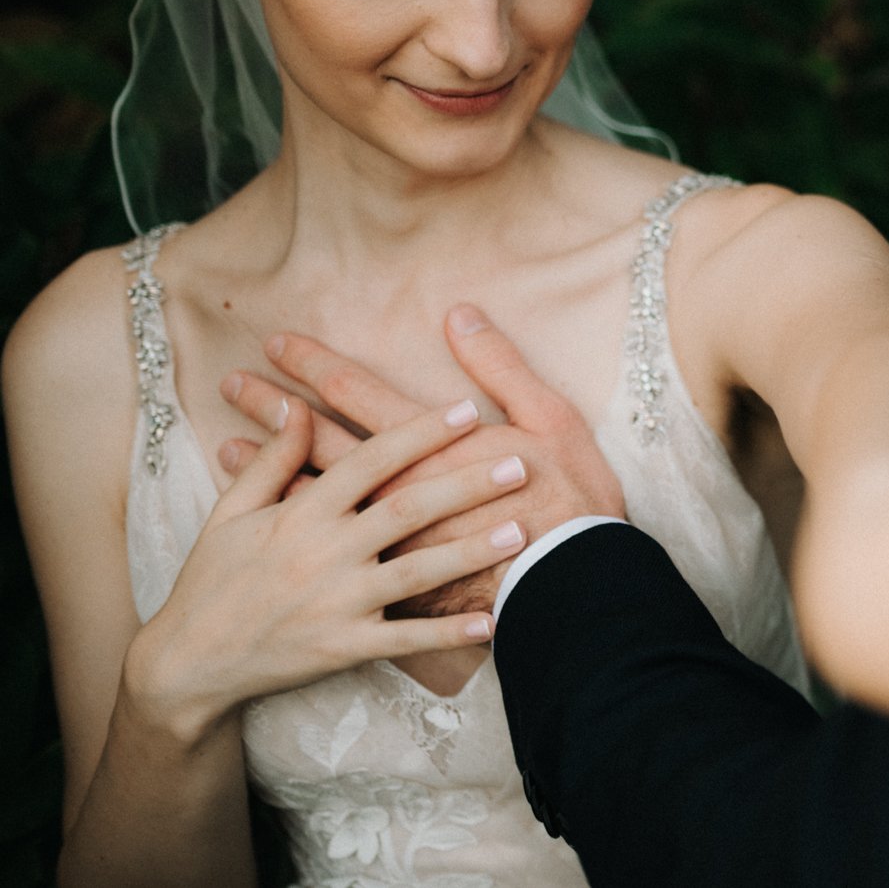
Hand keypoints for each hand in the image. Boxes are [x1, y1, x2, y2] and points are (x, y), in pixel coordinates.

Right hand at [127, 393, 528, 739]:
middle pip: (406, 509)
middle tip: (520, 463)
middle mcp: (323, 554)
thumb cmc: (213, 580)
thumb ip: (273, 459)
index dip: (420, 433)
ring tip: (520, 531)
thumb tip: (296, 404)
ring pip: (415, 572)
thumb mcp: (232, 512)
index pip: (371, 460)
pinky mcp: (343, 649)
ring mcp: (336, 603)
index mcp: (301, 513)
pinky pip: (405, 640)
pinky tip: (491, 621)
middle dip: (465, 484)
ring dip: (470, 551)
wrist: (188, 664)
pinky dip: (448, 632)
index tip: (467, 409)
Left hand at [218, 305, 625, 615]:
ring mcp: (386, 543)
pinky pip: (327, 552)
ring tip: (230, 445)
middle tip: (231, 384)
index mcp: (428, 447)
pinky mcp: (390, 585)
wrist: (571, 590)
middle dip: (275, 408)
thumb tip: (460, 316)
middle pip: (319, 441)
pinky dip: (297, 536)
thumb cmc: (569, 503)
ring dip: (272, 468)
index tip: (276, 343)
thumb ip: (501, 367)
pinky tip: (270, 524)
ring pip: (314, 498)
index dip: (315, 366)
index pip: (356, 394)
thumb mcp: (550, 418)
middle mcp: (392, 492)